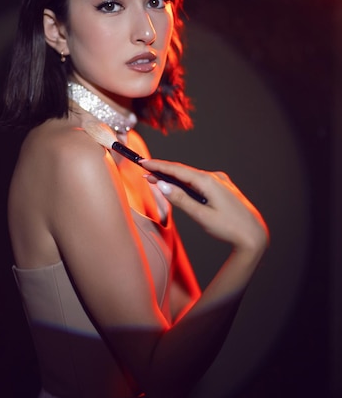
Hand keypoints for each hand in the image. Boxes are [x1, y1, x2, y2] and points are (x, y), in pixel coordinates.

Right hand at [142, 159, 268, 253]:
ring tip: (159, 180)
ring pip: (192, 177)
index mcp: (208, 182)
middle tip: (146, 173)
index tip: (143, 162)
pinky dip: (188, 183)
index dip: (158, 166)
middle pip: (183, 172)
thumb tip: (162, 185)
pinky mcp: (224, 188)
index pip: (177, 170)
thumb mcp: (201, 216)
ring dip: (175, 179)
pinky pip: (201, 182)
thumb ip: (181, 200)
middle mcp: (214, 177)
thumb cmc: (229, 228)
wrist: (254, 235)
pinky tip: (182, 187)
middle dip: (164, 172)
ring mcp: (220, 182)